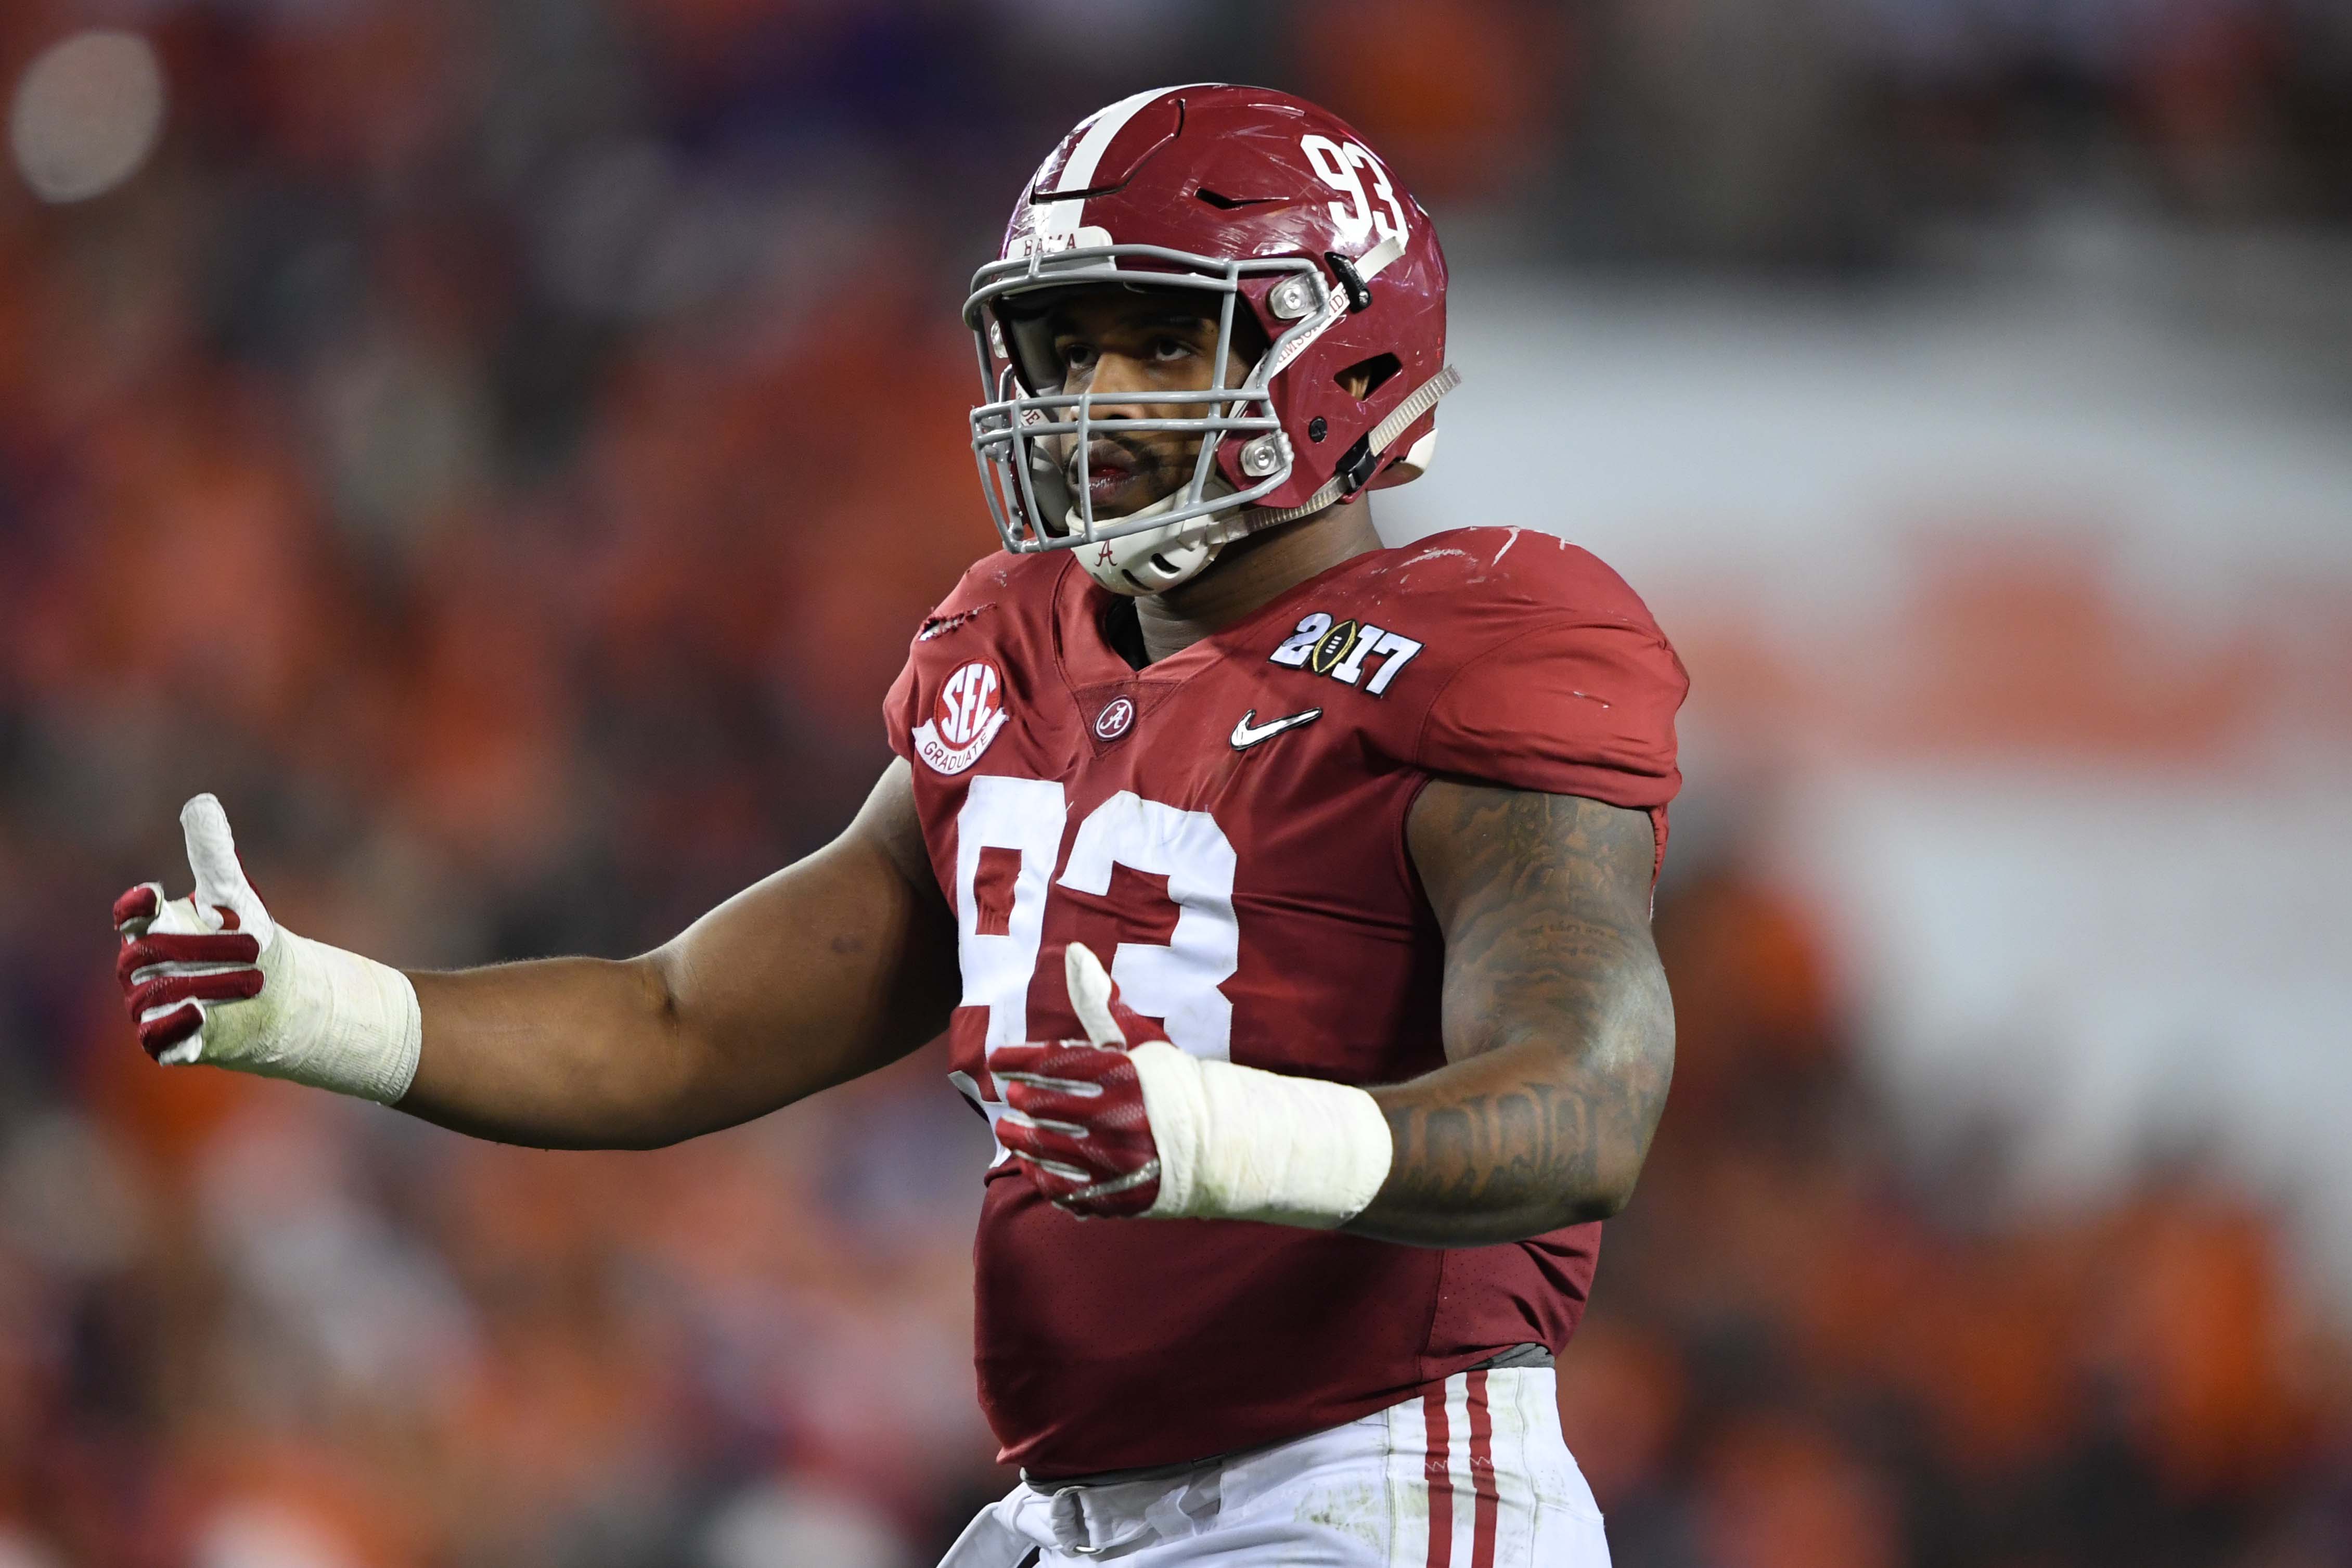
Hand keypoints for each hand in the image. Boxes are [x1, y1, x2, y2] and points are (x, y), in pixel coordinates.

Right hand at [111, 795, 421, 1101]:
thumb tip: (200, 801)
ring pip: (152, 996)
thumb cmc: (248, 938)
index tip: (155, 893)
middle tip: (257, 945)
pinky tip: (199, 1015)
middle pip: (147, 954)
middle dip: (201, 948)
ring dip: (206, 983)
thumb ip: (214, 853)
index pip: (131, 914)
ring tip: (256, 980)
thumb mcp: (234, 893)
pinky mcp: (168, 1040)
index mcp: (155, 927)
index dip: (135, 905)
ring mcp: (152, 1004)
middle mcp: (144, 967)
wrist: (276, 994)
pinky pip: (154, 1039)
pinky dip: (172, 1027)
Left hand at [990, 943, 1165, 1217]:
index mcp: (1123, 1075)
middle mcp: (1118, 1117)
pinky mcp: (1118, 1196)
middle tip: (1012, 1097)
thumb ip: (1101, 1006)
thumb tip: (1075, 953)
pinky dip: (1039, 1176)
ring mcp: (1118, 1161)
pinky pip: (1063, 1189)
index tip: (997, 1059)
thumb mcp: (1142, 1043)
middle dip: (1021, 1099)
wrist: (1220, 1144)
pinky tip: (1030, 1166)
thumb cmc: (1174, 1086)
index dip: (1016, 1060)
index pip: (1051, 1063)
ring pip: (1047, 1150)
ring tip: (1009, 1131)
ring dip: (1020, 1140)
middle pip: (1044, 1106)